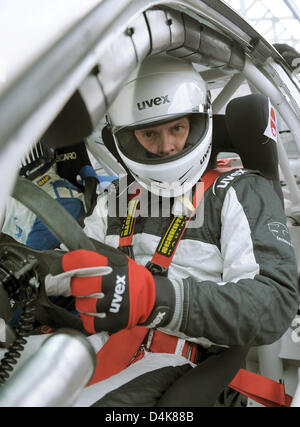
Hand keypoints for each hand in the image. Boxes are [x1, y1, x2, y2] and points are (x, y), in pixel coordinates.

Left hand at [45, 249, 175, 333]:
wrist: (152, 298)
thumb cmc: (130, 278)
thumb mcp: (118, 260)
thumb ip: (97, 256)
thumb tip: (69, 250)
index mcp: (112, 265)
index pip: (83, 260)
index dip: (67, 263)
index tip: (61, 268)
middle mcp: (113, 283)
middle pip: (79, 285)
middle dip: (76, 286)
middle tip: (82, 287)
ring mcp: (114, 303)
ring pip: (83, 305)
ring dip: (82, 304)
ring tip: (92, 301)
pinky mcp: (115, 321)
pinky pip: (90, 323)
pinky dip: (88, 320)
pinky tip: (95, 314)